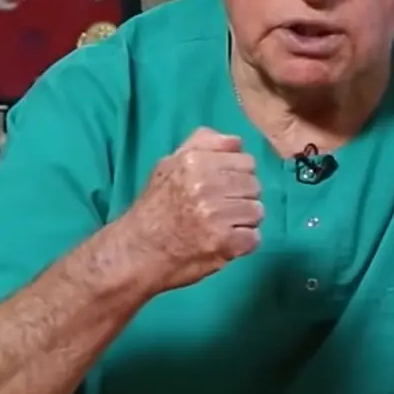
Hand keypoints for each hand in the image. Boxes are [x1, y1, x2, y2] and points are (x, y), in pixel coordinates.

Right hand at [111, 127, 260, 291]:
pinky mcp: (225, 243)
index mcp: (194, 161)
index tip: (222, 187)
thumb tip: (237, 141)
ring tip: (221, 226)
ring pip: (257, 211)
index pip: (246, 161)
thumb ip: (202, 144)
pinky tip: (223, 242)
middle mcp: (206, 185)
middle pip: (254, 186)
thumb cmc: (154, 207)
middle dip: (241, 197)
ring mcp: (217, 215)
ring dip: (242, 221)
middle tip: (220, 209)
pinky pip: (254, 237)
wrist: (136, 252)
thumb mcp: (168, 164)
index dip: (236, 175)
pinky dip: (242, 243)